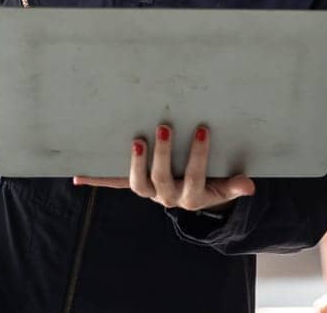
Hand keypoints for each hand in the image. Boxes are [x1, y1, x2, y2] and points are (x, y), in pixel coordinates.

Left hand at [73, 123, 254, 211]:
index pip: (196, 177)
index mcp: (193, 197)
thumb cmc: (213, 184)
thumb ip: (234, 186)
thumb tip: (250, 186)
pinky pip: (114, 184)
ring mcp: (150, 192)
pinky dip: (96, 181)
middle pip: (162, 180)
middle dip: (163, 155)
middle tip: (164, 127)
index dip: (199, 155)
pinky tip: (77, 177)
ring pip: (138, 185)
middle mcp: (168, 196)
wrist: (195, 198)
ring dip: (134, 165)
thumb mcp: (225, 186)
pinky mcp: (136, 185)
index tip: (203, 130)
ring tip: (136, 142)